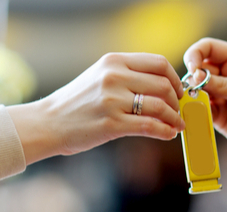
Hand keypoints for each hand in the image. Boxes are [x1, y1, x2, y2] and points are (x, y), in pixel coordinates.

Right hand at [7, 53, 185, 163]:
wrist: (48, 123)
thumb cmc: (77, 102)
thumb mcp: (100, 77)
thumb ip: (128, 76)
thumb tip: (163, 85)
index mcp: (114, 61)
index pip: (158, 63)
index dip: (175, 78)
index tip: (178, 91)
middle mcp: (114, 77)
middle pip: (163, 84)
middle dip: (176, 101)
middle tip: (178, 111)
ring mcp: (113, 100)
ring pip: (160, 106)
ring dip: (174, 118)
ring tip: (176, 125)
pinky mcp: (111, 124)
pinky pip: (149, 126)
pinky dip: (164, 131)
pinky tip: (168, 134)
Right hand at [183, 38, 226, 172]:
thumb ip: (222, 85)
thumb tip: (195, 77)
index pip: (208, 47)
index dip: (196, 54)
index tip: (192, 69)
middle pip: (198, 68)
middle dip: (193, 78)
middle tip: (194, 91)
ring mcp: (221, 95)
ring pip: (195, 89)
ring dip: (192, 95)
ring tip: (197, 104)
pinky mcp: (216, 114)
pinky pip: (198, 109)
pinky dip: (194, 111)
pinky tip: (197, 116)